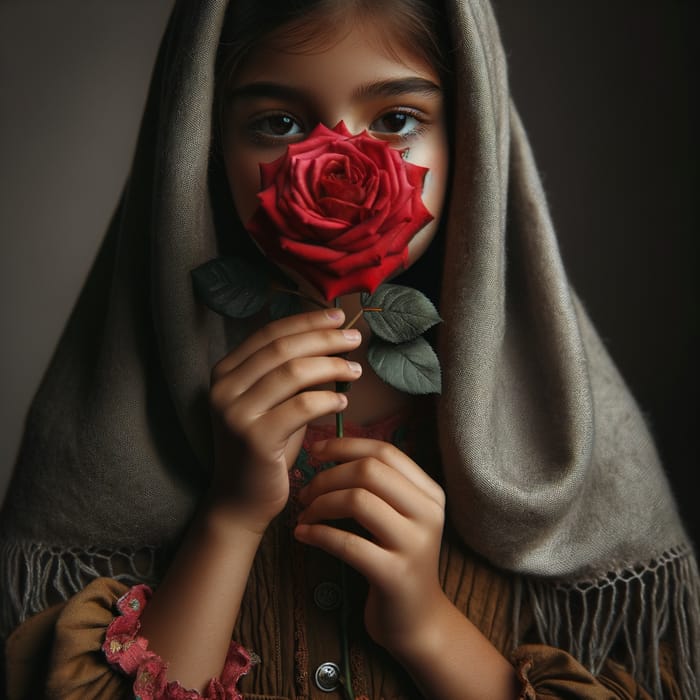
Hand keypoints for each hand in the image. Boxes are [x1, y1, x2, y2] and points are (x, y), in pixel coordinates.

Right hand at [208, 308, 361, 532]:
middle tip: (355, 338)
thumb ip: (291, 372)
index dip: (307, 321)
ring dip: (331, 366)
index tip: (338, 316)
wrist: (241, 500)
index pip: (270, 333)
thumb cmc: (266, 447)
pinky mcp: (253, 437)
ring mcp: (234, 412)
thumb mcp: (274, 402)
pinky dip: (327, 398)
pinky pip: (300, 406)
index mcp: (224, 372)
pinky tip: (343, 400)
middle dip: (324, 338)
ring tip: (356, 370)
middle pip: (283, 348)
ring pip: (293, 372)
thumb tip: (332, 339)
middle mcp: (223, 388)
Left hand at [294, 437, 446, 656]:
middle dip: (328, 476)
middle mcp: (428, 513)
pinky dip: (317, 535)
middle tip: (305, 492)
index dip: (345, 446)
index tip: (315, 452)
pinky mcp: (395, 575)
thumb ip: (380, 485)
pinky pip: (347, 543)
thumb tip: (334, 450)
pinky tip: (303, 535)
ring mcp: (414, 545)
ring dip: (320, 504)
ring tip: (305, 515)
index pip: (385, 451)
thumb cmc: (396, 558)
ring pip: (357, 500)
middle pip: (369, 470)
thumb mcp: (400, 516)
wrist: (417, 620)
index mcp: (430, 493)